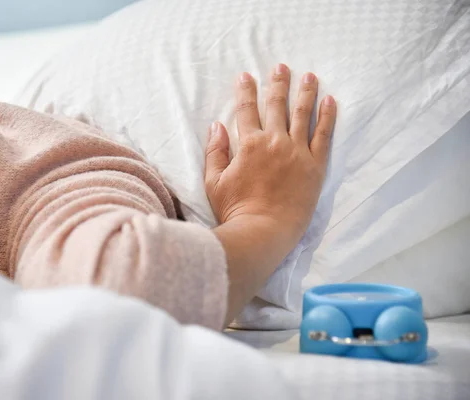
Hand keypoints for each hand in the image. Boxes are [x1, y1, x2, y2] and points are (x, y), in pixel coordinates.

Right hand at [206, 64, 335, 324]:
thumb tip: (217, 125)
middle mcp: (275, 142)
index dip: (246, 90)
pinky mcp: (316, 166)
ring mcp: (298, 152)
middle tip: (281, 67)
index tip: (246, 75)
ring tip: (308, 76)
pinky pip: (325, 136)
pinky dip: (328, 116)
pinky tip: (330, 100)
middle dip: (277, 84)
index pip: (247, 109)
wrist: (264, 232)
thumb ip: (215, 151)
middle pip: (276, 105)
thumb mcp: (214, 182)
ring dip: (305, 92)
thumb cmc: (235, 210)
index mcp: (249, 144)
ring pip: (303, 114)